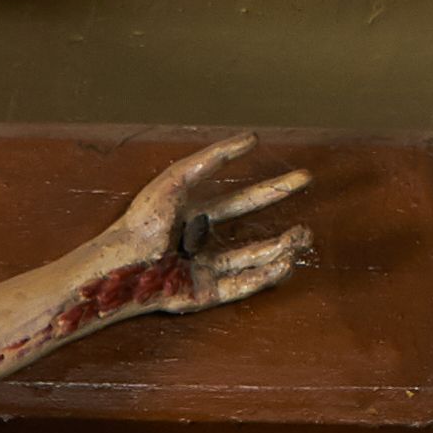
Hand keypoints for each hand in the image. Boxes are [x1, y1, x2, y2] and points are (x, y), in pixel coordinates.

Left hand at [93, 137, 312, 316]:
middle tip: (310, 229)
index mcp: (197, 216)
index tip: (303, 178)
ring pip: (251, 262)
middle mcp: (203, 245)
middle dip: (284, 234)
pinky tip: (284, 263)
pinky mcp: (203, 294)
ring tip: (301, 239)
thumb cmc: (143, 220)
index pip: (243, 201)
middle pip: (253, 237)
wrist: (123, 262)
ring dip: (279, 252)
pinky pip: (240, 285)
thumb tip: (252, 138)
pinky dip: (264, 276)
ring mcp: (204, 271)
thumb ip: (213, 158)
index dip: (273, 190)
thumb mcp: (178, 178)